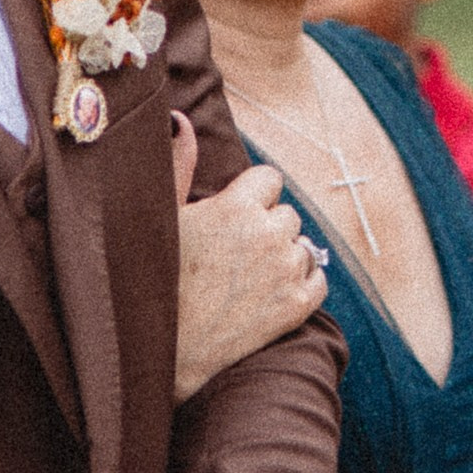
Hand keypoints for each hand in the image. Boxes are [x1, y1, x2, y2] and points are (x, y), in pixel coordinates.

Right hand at [172, 115, 327, 401]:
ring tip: (249, 276)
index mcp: (237, 205)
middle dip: (266, 227)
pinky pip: (318, 279)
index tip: (232, 215)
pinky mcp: (296, 307)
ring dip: (284, 256)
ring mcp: (286, 271)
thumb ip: (177, 164)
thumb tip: (181, 120)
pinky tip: (272, 292)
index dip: (251, 196)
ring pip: (303, 246)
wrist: (163, 353)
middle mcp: (269, 233)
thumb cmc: (154, 280)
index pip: (270, 178)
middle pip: (286, 214)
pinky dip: (302, 283)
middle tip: (234, 253)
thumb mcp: (161, 216)